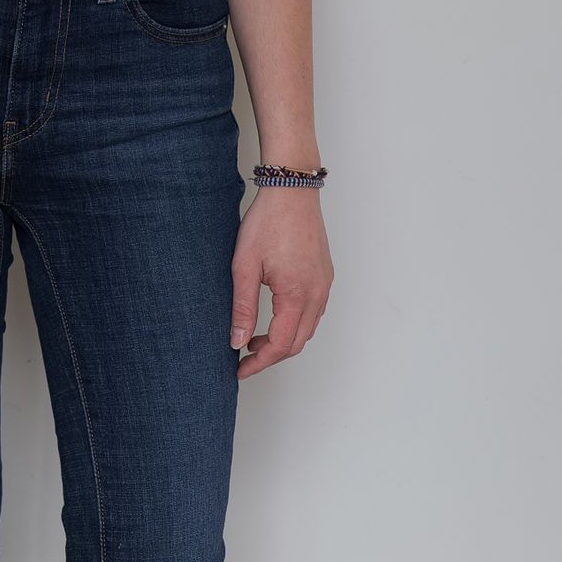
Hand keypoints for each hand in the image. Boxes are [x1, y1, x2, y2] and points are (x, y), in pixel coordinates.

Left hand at [230, 187, 332, 378]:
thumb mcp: (245, 266)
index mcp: (297, 295)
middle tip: (244, 357)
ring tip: (253, 338)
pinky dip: (294, 323)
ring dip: (283, 340)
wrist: (291, 191)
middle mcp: (317, 294)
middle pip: (297, 343)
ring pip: (307, 329)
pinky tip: (274, 317)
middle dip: (271, 355)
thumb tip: (236, 340)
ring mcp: (324, 285)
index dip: (259, 363)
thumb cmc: (268, 222)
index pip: (281, 345)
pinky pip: (314, 312)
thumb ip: (242, 307)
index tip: (240, 369)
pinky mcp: (324, 275)